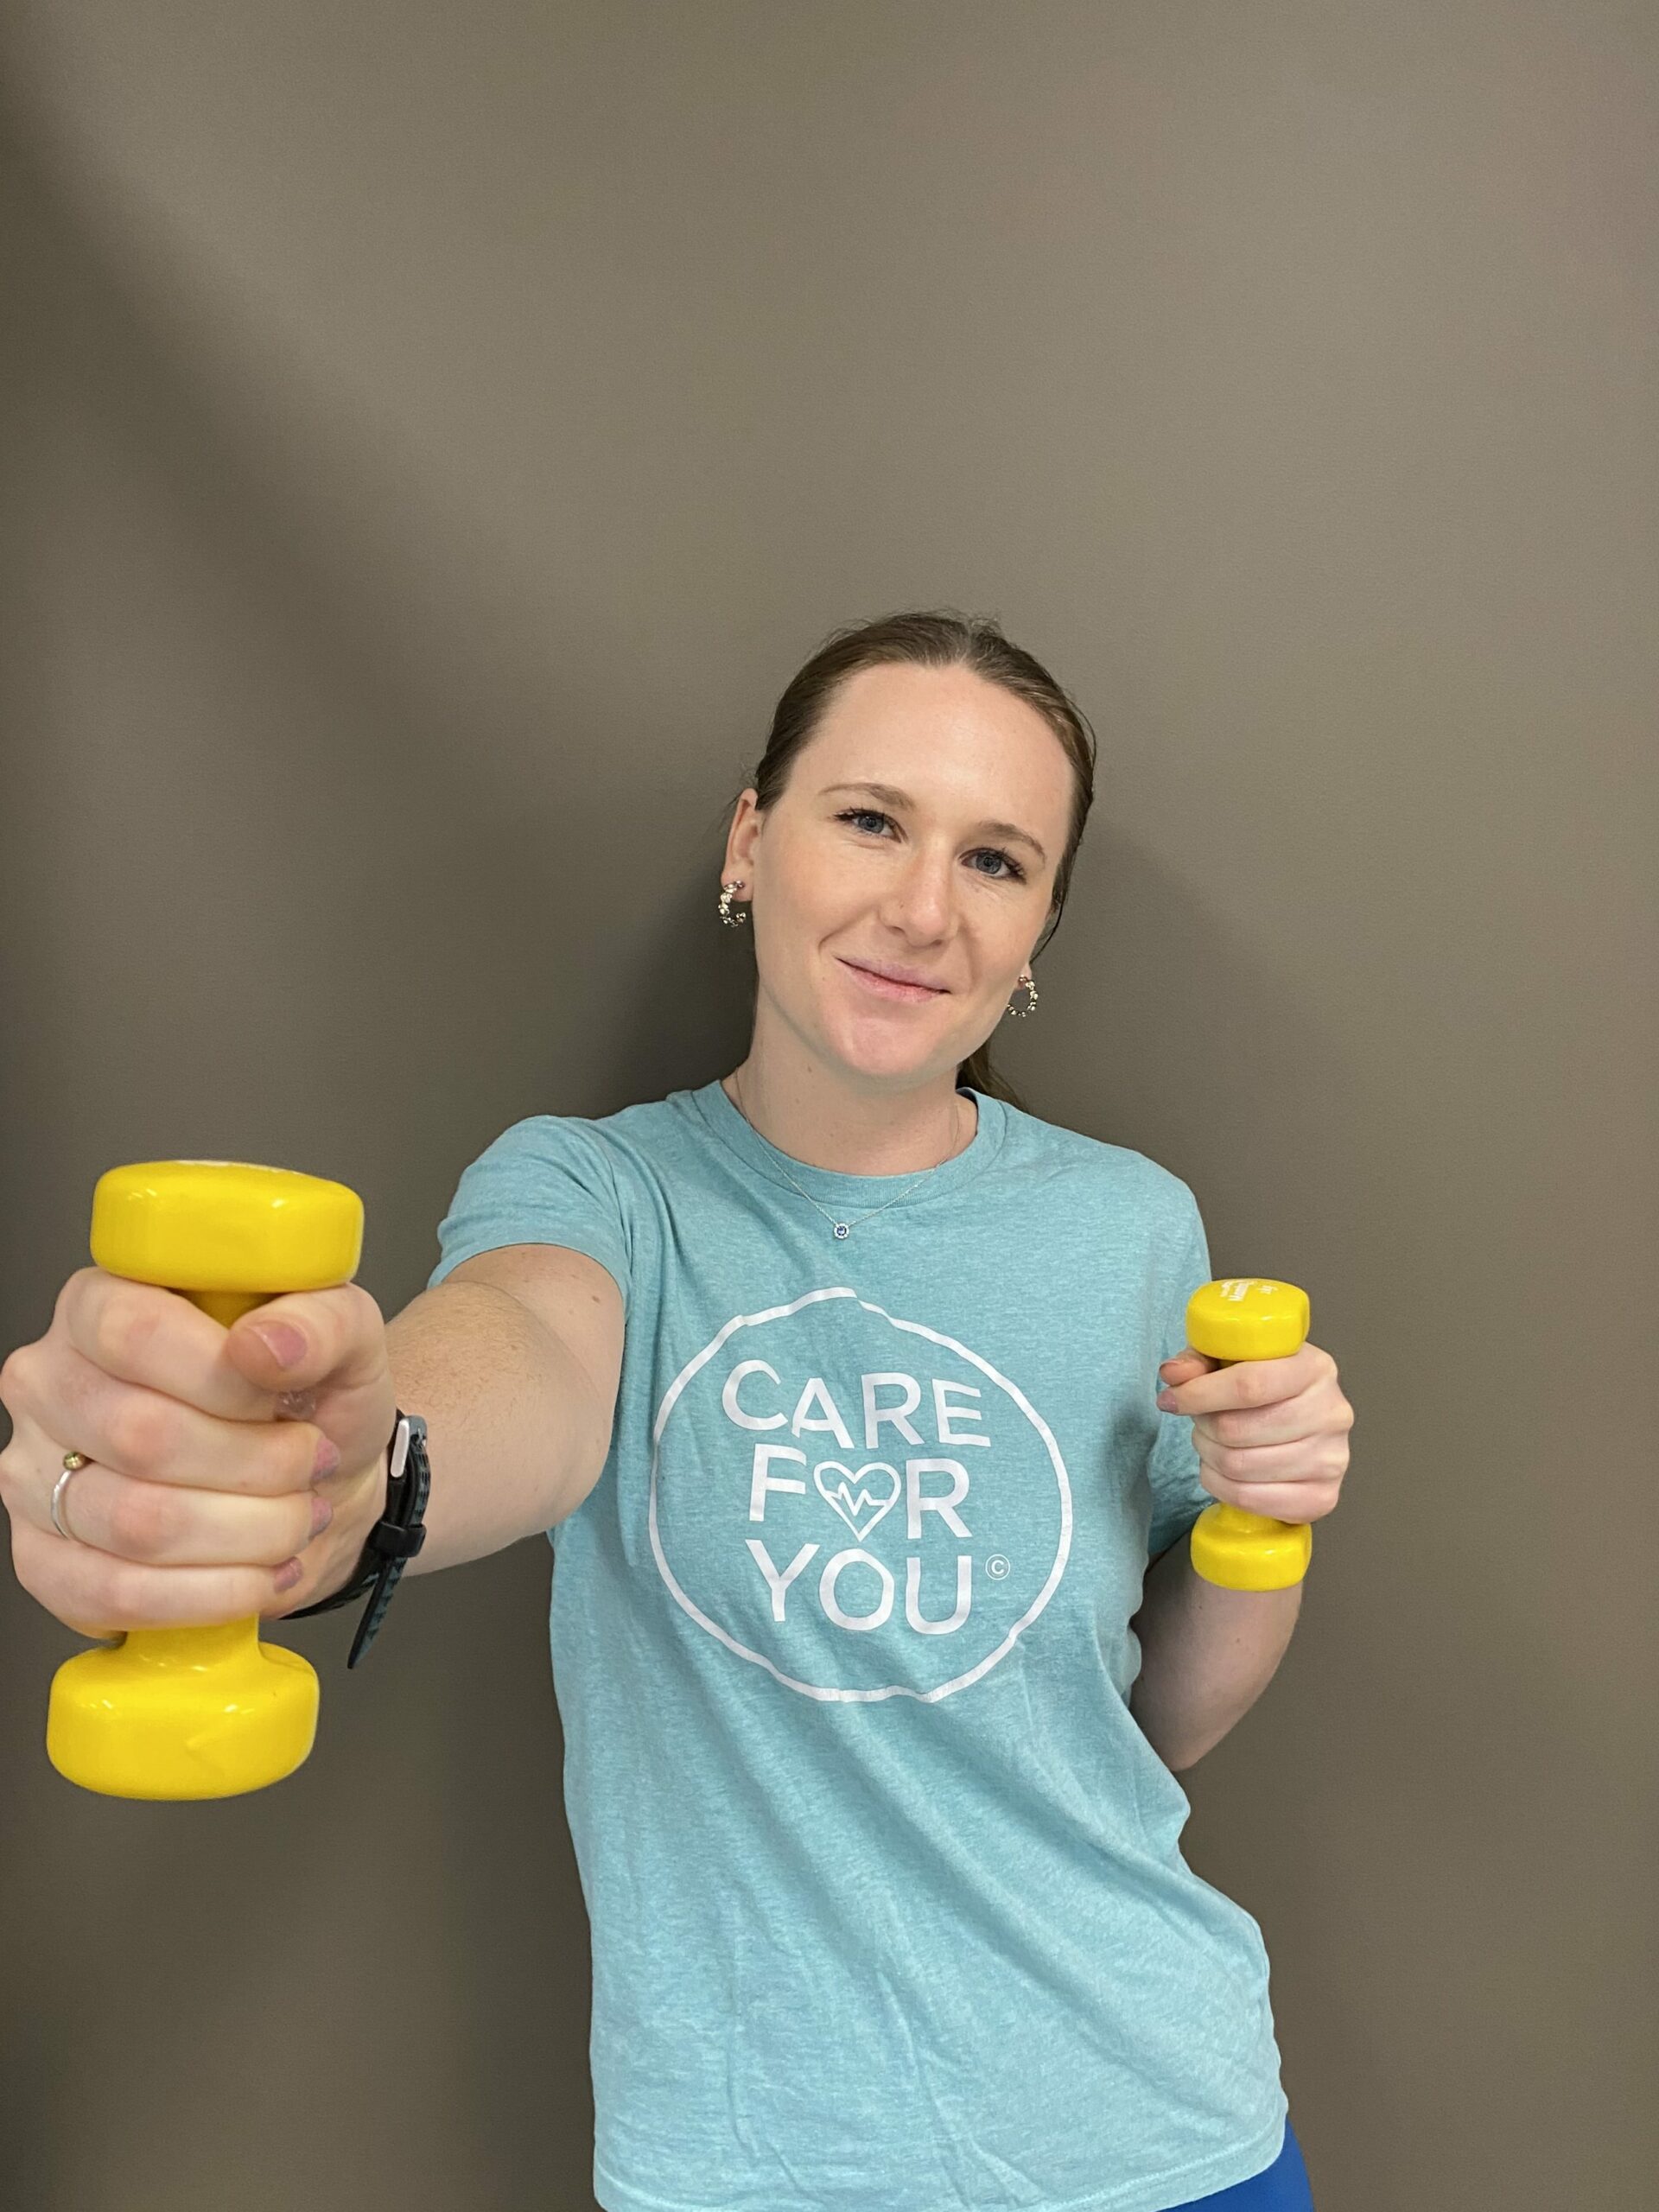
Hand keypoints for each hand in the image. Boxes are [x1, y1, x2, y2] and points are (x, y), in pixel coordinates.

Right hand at [0, 1267, 396, 1637]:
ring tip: (298, 1517)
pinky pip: (115, 1594)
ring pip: (136, 1522)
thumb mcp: (346, 1338)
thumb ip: (320, 1324)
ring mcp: (33, 1476)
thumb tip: (262, 1346)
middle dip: (256, 1465)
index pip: (134, 1334)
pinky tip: (264, 1572)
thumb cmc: (309, 1396)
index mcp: (103, 1305)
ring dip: (248, 1532)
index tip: (280, 1403)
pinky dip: (213, 1594)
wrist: (310, 1479)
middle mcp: (50, 1383)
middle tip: (310, 1464)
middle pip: (140, 1436)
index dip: (222, 1381)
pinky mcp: (44, 1560)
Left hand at [1154, 1341, 1353, 1524]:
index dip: (1201, 1394)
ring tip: (1212, 1443)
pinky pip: (1249, 1498)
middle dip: (1203, 1427)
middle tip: (1200, 1423)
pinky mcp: (1323, 1496)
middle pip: (1238, 1430)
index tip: (1173, 1400)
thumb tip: (1174, 1374)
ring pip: (1240, 1466)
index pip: (1250, 1385)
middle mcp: (1333, 1412)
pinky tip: (1222, 1470)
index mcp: (1315, 1368)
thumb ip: (1199, 1361)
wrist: (1299, 1424)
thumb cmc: (1263, 1387)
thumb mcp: (1230, 1359)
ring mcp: (1332, 1458)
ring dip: (1209, 1456)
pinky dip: (1220, 1486)